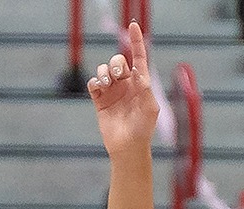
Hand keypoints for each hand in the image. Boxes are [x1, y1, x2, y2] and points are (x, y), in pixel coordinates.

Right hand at [89, 23, 157, 164]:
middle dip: (116, 64)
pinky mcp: (100, 101)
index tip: (134, 26)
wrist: (128, 147)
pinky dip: (94, 82)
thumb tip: (140, 71)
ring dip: (104, 73)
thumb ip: (145, 87)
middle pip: (118, 62)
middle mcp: (126, 85)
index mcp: (140, 83)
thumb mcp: (150, 107)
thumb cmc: (143, 129)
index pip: (138, 57)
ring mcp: (112, 92)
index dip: (136, 41)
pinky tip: (98, 89)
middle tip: (117, 75)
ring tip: (106, 84)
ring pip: (104, 71)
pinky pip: (93, 84)